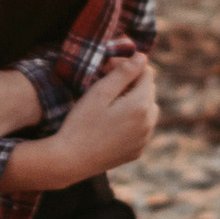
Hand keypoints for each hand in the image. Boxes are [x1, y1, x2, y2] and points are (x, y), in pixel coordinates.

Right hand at [3, 52, 157, 192]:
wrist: (70, 161)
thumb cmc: (81, 123)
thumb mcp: (100, 92)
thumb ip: (124, 73)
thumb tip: (142, 57)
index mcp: (141, 105)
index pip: (147, 73)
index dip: (128, 65)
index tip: (108, 67)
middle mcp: (148, 123)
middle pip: (149, 91)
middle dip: (132, 82)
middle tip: (105, 82)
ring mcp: (144, 140)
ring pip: (148, 110)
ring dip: (135, 100)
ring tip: (110, 101)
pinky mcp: (136, 151)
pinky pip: (142, 128)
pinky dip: (133, 120)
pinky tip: (112, 121)